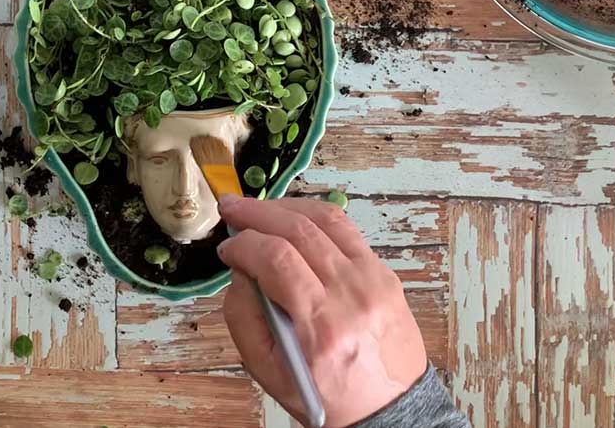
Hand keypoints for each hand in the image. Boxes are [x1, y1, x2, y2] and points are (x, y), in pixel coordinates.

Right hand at [217, 196, 426, 427]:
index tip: (227, 248)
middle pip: (299, 230)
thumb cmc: (327, 395)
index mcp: (321, 327)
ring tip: (260, 208)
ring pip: (327, 219)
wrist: (388, 408)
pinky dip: (315, 217)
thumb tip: (240, 269)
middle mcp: (352, 296)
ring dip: (286, 206)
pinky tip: (294, 219)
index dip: (243, 245)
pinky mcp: (385, 274)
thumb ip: (243, 316)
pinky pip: (347, 230)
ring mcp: (374, 280)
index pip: (276, 259)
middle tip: (232, 209)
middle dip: (257, 213)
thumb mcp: (267, 370)